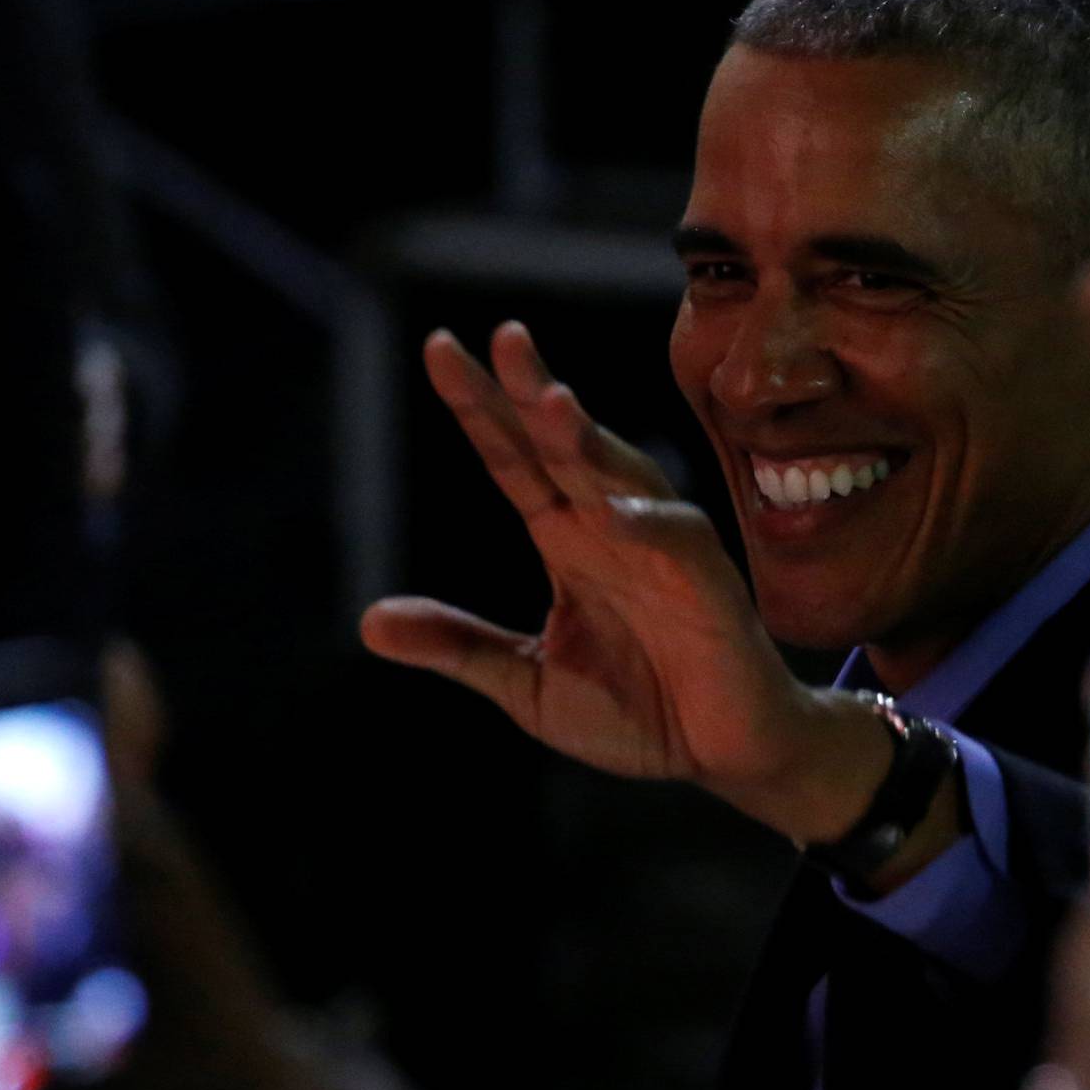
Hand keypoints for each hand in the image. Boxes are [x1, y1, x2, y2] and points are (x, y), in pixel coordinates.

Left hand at [360, 323, 890, 843]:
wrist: (721, 753)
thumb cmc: (637, 711)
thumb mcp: (528, 687)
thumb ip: (459, 647)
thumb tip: (368, 622)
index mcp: (566, 539)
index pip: (513, 460)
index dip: (480, 408)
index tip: (441, 349)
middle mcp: (611, 527)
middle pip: (564, 446)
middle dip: (533, 391)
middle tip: (503, 336)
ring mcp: (662, 549)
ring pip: (622, 477)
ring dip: (589, 441)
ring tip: (551, 402)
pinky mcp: (708, 586)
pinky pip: (677, 543)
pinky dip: (648, 526)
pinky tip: (614, 515)